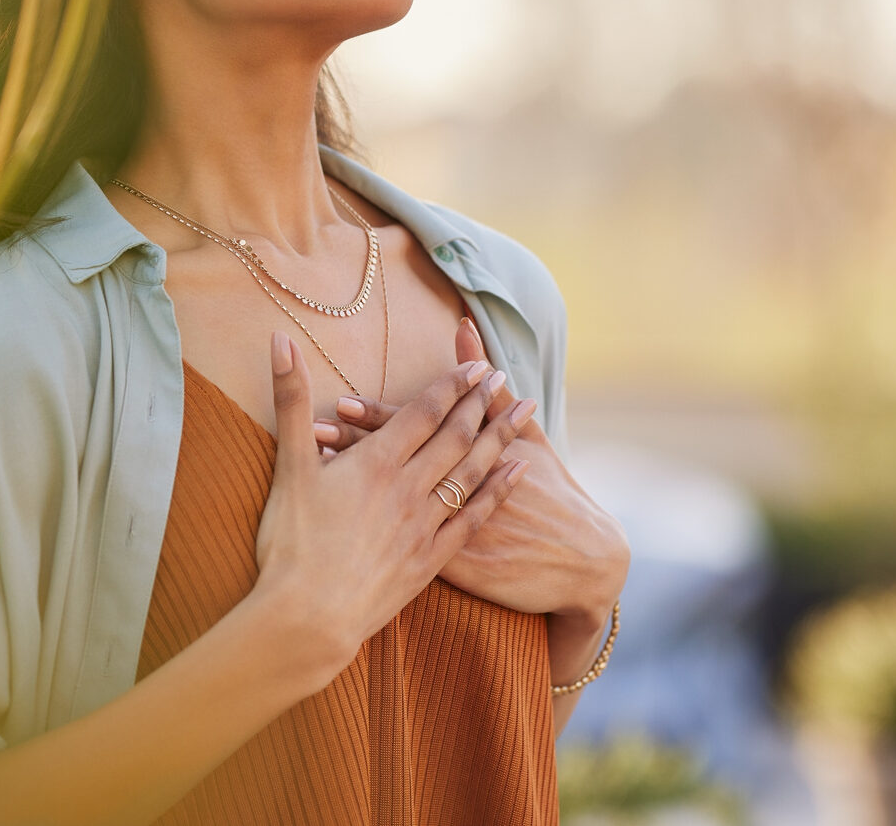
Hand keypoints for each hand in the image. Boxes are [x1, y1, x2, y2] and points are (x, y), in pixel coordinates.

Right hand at [253, 329, 532, 683]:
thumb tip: (280, 338)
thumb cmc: (290, 543)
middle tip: (503, 377)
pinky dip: (498, 490)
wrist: (307, 620)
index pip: (423, 413)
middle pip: (455, 436)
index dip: (451, 386)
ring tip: (525, 411)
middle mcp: (408, 488)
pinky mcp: (431, 560)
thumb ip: (291, 399)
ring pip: (472, 471)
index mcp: (376, 462)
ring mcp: (424, 525)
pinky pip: (474, 517)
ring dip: (500, 437)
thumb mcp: (288, 465)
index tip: (475, 365)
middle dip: (480, 403)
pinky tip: (518, 472)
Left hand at [312, 318, 629, 627]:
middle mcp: (455, 491)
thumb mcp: (527, 436)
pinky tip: (338, 526)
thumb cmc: (553, 492)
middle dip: (354, 447)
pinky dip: (372, 533)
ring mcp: (451, 532)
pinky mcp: (452, 567)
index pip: (417, 430)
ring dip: (353, 488)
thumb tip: (464, 329)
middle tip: (313, 429)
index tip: (342, 401)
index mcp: (471, 456)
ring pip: (390, 504)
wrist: (581, 561)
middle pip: (397, 464)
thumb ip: (489, 388)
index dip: (378, 417)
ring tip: (317, 470)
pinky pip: (402, 548)